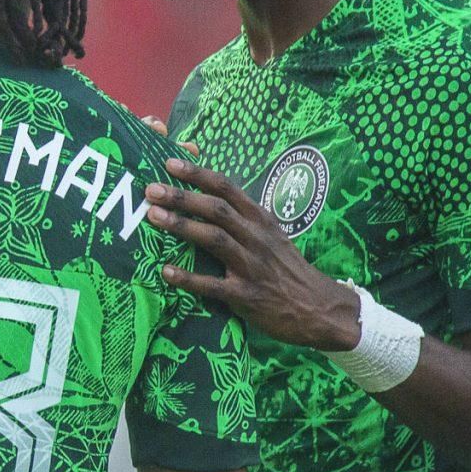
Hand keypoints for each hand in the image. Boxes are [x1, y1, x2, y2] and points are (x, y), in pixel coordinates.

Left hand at [147, 160, 360, 351]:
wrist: (318, 307)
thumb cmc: (287, 269)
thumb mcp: (271, 236)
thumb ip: (243, 219)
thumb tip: (208, 200)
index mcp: (261, 220)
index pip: (227, 188)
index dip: (198, 174)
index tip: (170, 163)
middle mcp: (257, 237)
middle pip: (217, 209)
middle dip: (183, 197)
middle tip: (152, 190)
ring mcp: (252, 266)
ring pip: (215, 239)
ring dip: (182, 226)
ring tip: (153, 217)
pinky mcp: (247, 296)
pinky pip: (213, 285)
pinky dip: (189, 278)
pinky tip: (166, 272)